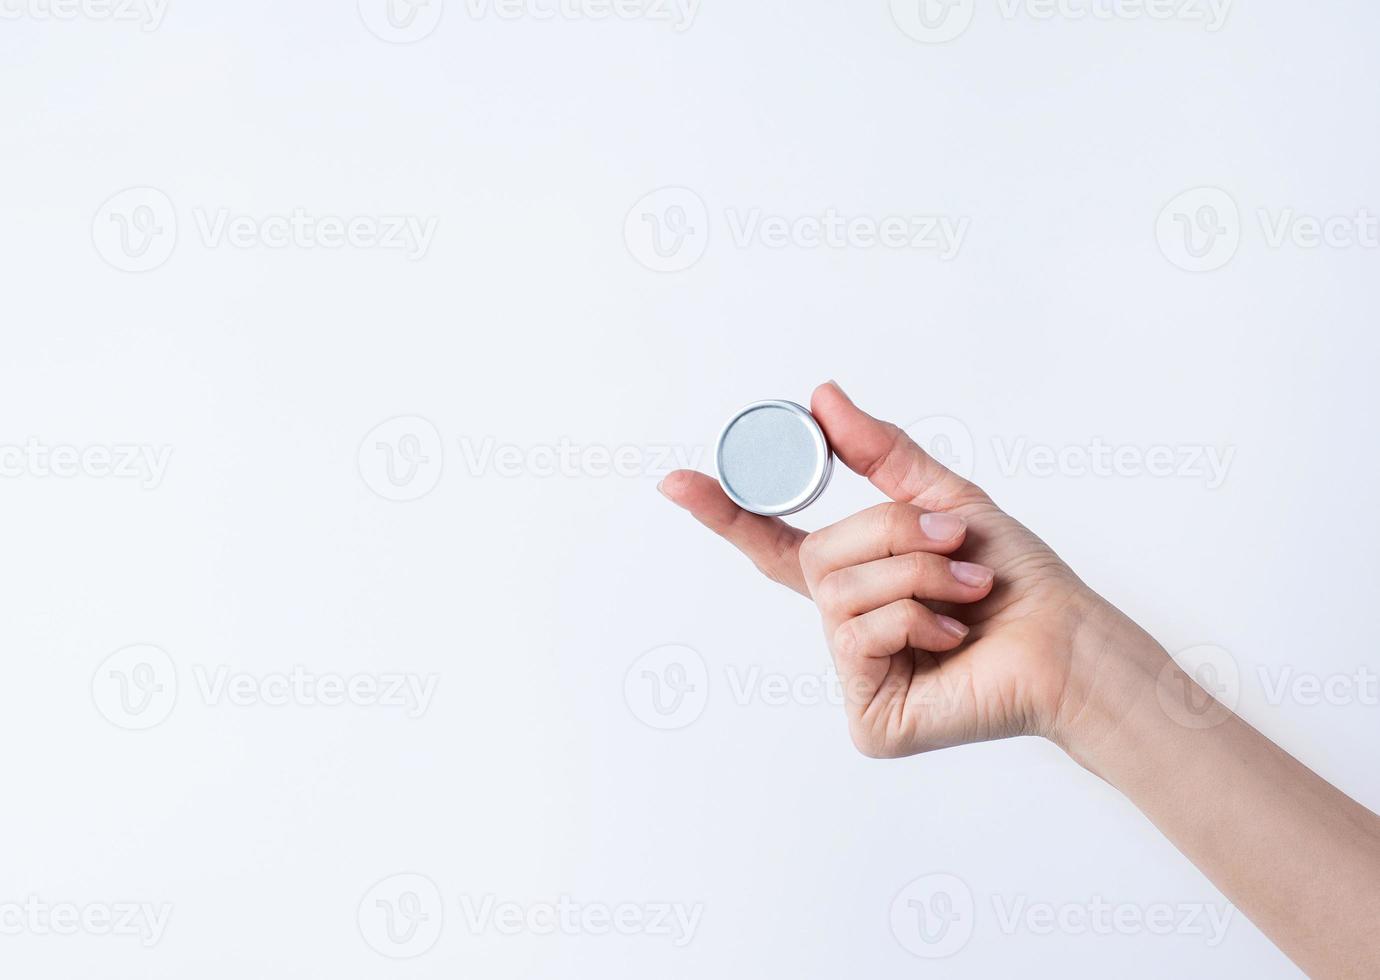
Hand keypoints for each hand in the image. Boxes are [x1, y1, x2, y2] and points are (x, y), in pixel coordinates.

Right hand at [660, 381, 1145, 757]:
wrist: (1068, 642)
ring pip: (839, 593)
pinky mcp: (868, 717)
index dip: (725, 512)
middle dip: (891, 535)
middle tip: (954, 543)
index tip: (675, 481)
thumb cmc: (1018, 580)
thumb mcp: (944, 498)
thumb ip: (878, 452)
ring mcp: (855, 673)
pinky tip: (951, 638)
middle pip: (818, 557)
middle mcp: (846, 625)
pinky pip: (859, 637)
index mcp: (857, 579)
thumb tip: (820, 396)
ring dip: (915, 575)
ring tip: (966, 592)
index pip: (774, 544)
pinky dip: (915, 620)